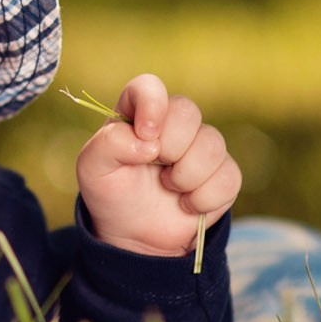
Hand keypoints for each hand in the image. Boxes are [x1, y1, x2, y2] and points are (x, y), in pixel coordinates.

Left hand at [75, 73, 241, 257]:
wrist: (135, 235)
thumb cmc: (112, 193)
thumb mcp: (92, 170)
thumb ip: (108, 145)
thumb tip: (148, 143)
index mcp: (137, 113)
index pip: (149, 86)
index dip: (152, 104)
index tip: (146, 135)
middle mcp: (172, 123)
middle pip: (188, 110)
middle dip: (171, 146)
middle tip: (155, 167)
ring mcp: (200, 146)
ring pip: (212, 144)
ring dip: (186, 176)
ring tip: (168, 188)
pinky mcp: (223, 173)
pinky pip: (228, 177)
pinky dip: (204, 199)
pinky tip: (186, 204)